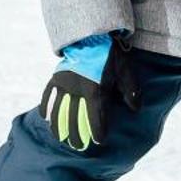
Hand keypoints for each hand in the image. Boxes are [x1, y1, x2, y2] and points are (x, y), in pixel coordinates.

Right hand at [38, 33, 137, 150]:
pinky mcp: (56, 76)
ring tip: (60, 138)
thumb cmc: (111, 55)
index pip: (96, 118)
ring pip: (59, 110)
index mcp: (95, 90)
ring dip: (59, 126)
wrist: (92, 34)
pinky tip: (45, 118)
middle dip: (76, 134)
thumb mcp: (126, 71)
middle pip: (75, 119)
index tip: (99, 141)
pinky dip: (46, 107)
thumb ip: (131, 91)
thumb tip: (135, 109)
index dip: (98, 131)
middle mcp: (77, 90)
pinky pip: (48, 95)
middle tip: (78, 146)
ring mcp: (64, 83)